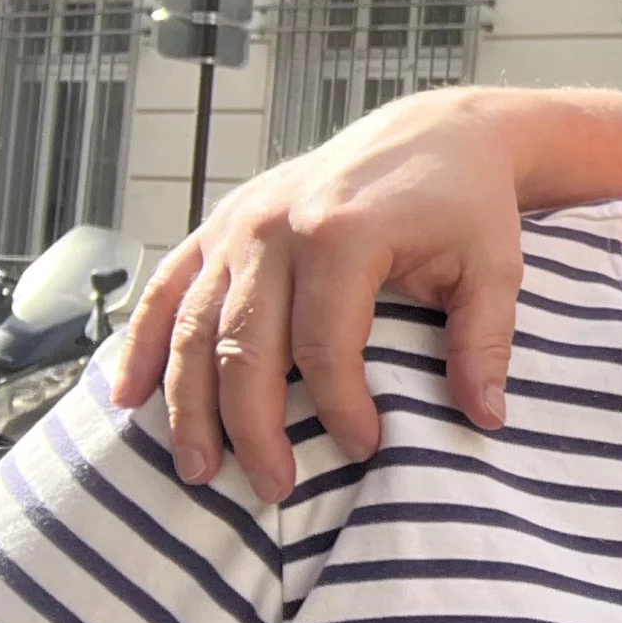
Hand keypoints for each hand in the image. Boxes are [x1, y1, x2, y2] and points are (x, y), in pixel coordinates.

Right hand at [111, 92, 529, 501]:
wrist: (433, 134)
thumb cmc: (464, 203)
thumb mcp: (493, 268)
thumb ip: (484, 343)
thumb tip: (484, 418)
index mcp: (342, 233)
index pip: (324, 346)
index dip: (339, 408)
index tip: (364, 449)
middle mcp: (275, 227)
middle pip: (243, 347)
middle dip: (251, 428)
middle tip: (270, 488)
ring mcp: (238, 224)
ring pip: (191, 327)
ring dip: (186, 405)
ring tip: (197, 471)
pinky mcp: (220, 224)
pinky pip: (167, 289)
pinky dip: (142, 344)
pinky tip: (128, 397)